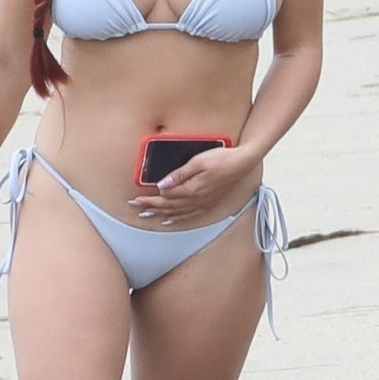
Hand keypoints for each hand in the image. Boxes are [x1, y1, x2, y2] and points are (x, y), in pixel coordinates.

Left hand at [127, 144, 257, 223]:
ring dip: (160, 214)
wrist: (242, 163)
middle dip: (150, 207)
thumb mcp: (198, 161)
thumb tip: (162, 185)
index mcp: (192, 189)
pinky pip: (189, 215)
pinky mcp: (208, 203)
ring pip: (177, 213)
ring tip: (147, 215)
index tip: (135, 199)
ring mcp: (202, 203)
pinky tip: (170, 220)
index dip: (148, 199)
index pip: (164, 197)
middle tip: (135, 208)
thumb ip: (179, 174)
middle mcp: (196, 200)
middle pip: (168, 206)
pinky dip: (177, 219)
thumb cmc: (221, 159)